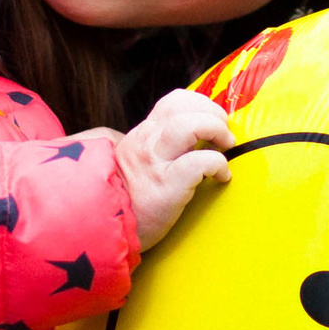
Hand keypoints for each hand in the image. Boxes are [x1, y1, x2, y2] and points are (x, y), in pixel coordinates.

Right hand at [111, 88, 232, 249]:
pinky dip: (218, 164)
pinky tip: (221, 176)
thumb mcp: (135, 164)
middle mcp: (147, 142)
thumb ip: (156, 150)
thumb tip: (192, 145)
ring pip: (191, 125)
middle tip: (225, 133)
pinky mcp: (166, 186)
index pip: (173, 102)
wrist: (103, 227)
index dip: (200, 105)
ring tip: (225, 146)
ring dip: (216, 129)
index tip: (214, 120)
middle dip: (213, 113)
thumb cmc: (128, 201)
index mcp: (143, 135)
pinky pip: (199, 162)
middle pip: (184, 106)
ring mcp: (155, 163)